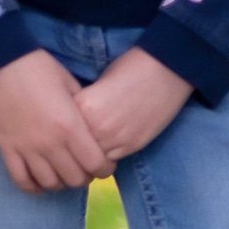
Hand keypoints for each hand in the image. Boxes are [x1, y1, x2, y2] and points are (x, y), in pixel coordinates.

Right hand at [0, 49, 116, 192]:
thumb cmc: (38, 66)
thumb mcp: (70, 84)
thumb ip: (83, 110)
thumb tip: (94, 128)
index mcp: (70, 127)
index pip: (95, 164)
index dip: (105, 169)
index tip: (105, 165)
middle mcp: (50, 144)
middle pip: (75, 179)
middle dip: (85, 177)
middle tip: (85, 168)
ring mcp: (26, 149)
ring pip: (50, 184)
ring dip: (61, 183)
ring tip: (64, 173)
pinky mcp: (7, 149)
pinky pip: (22, 181)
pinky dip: (34, 186)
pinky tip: (41, 179)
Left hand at [73, 47, 193, 160]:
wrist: (165, 71)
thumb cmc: (130, 68)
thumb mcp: (98, 84)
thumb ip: (85, 106)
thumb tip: (76, 124)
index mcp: (84, 107)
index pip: (62, 129)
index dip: (63, 129)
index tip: (64, 128)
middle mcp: (97, 127)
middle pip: (75, 149)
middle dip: (75, 148)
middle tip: (75, 144)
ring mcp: (116, 140)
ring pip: (93, 161)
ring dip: (91, 156)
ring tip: (92, 147)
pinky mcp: (132, 147)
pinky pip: (111, 161)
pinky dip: (107, 157)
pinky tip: (108, 146)